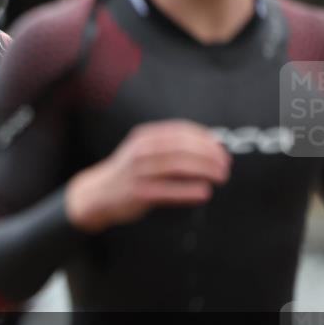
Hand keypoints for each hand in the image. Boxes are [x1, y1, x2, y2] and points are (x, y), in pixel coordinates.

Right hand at [66, 120, 230, 232]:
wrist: (97, 193)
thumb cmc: (128, 172)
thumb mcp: (142, 150)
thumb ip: (169, 146)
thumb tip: (209, 147)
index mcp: (144, 137)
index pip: (181, 131)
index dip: (205, 139)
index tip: (221, 149)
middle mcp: (141, 151)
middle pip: (183, 148)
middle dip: (210, 155)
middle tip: (225, 165)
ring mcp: (139, 172)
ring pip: (179, 166)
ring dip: (205, 170)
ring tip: (221, 177)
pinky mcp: (139, 192)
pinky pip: (169, 190)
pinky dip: (189, 190)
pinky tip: (204, 192)